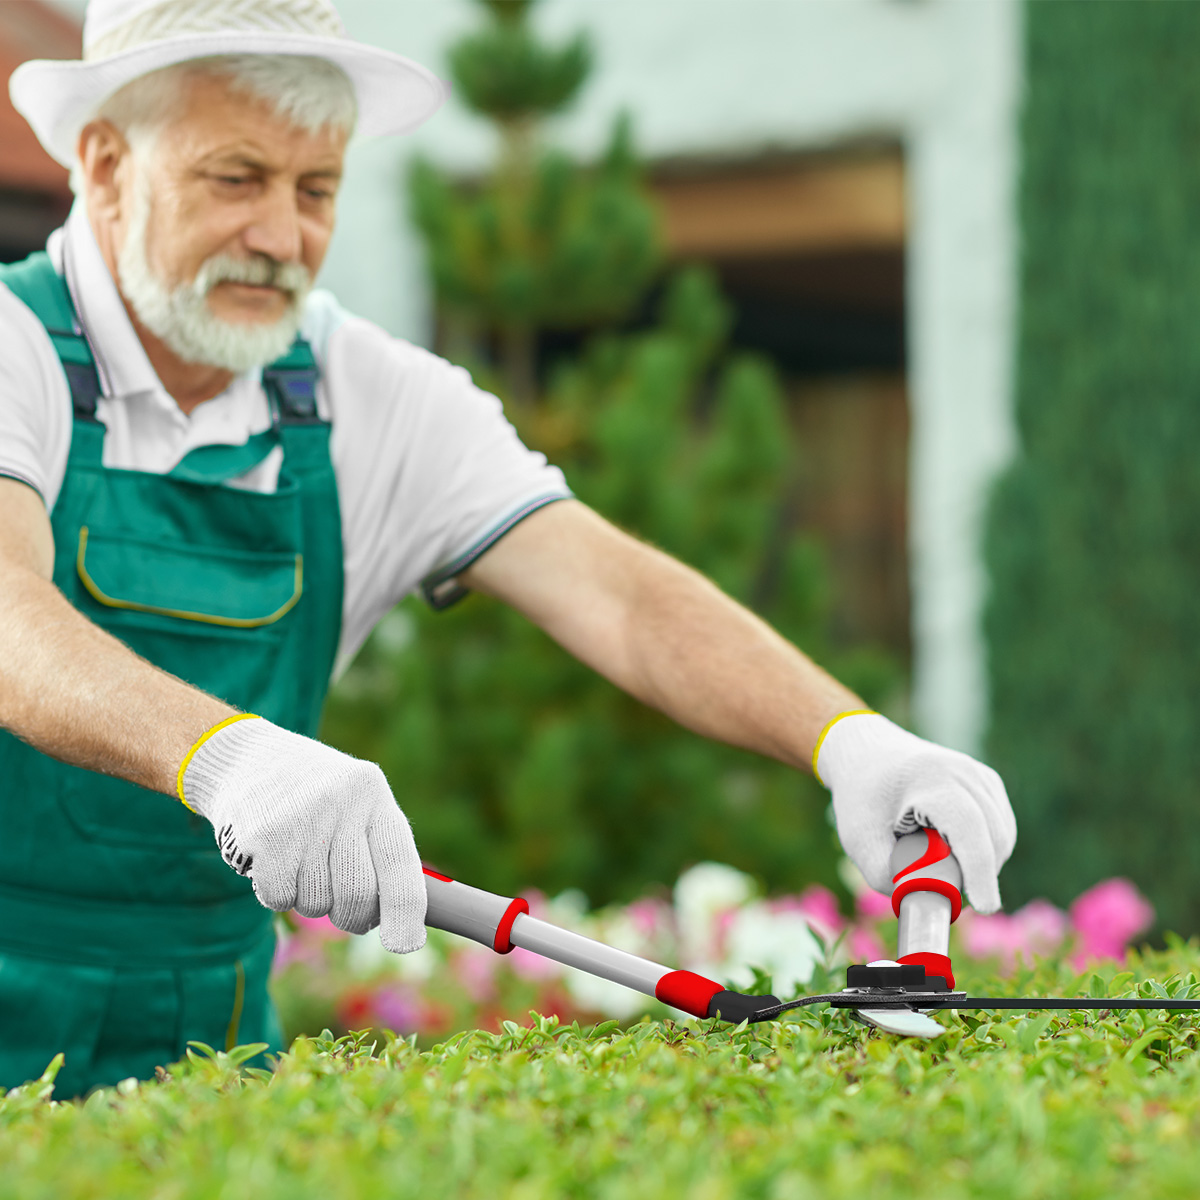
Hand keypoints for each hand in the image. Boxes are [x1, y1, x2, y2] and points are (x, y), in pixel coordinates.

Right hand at [178, 716, 426, 951]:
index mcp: (374, 795)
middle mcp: (342, 802)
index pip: (399, 865)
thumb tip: (405, 927)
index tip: (405, 945)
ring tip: (300, 860)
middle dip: (352, 915)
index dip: (406, 913)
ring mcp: (300, 818)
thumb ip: (380, 857)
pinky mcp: (262, 837)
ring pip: (317, 903)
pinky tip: (273, 860)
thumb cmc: (315, 798)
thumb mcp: (357, 806)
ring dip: (309, 898)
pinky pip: (280, 899)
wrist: (245, 761)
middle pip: (358, 896)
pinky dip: (277, 893)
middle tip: (342, 906)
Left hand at [815, 712, 1015, 913]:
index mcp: (930, 779)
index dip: (978, 870)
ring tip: (934, 856)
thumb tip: (925, 903)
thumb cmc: (862, 797)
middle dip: (975, 874)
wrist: (867, 753)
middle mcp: (963, 772)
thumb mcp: (859, 838)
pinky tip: (953, 847)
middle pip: (991, 837)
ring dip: (979, 862)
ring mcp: (980, 775)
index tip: (985, 907)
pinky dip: (985, 849)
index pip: (967, 828)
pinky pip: (1000, 829)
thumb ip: (887, 876)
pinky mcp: (989, 783)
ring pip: (1001, 836)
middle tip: (938, 884)